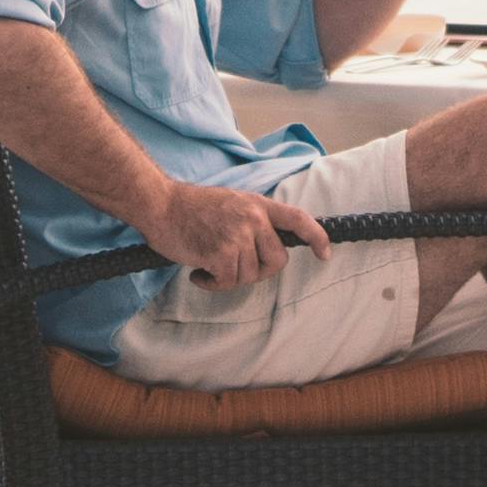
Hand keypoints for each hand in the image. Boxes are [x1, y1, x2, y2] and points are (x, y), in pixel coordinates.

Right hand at [147, 176, 326, 290]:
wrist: (161, 205)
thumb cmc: (192, 208)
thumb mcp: (233, 203)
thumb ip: (253, 220)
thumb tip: (268, 245)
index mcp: (258, 204)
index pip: (297, 219)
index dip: (316, 237)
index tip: (324, 254)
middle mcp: (253, 218)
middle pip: (277, 261)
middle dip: (258, 271)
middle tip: (233, 267)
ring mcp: (239, 235)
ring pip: (249, 276)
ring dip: (228, 278)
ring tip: (208, 264)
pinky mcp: (222, 253)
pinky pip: (227, 282)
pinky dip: (212, 284)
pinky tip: (198, 273)